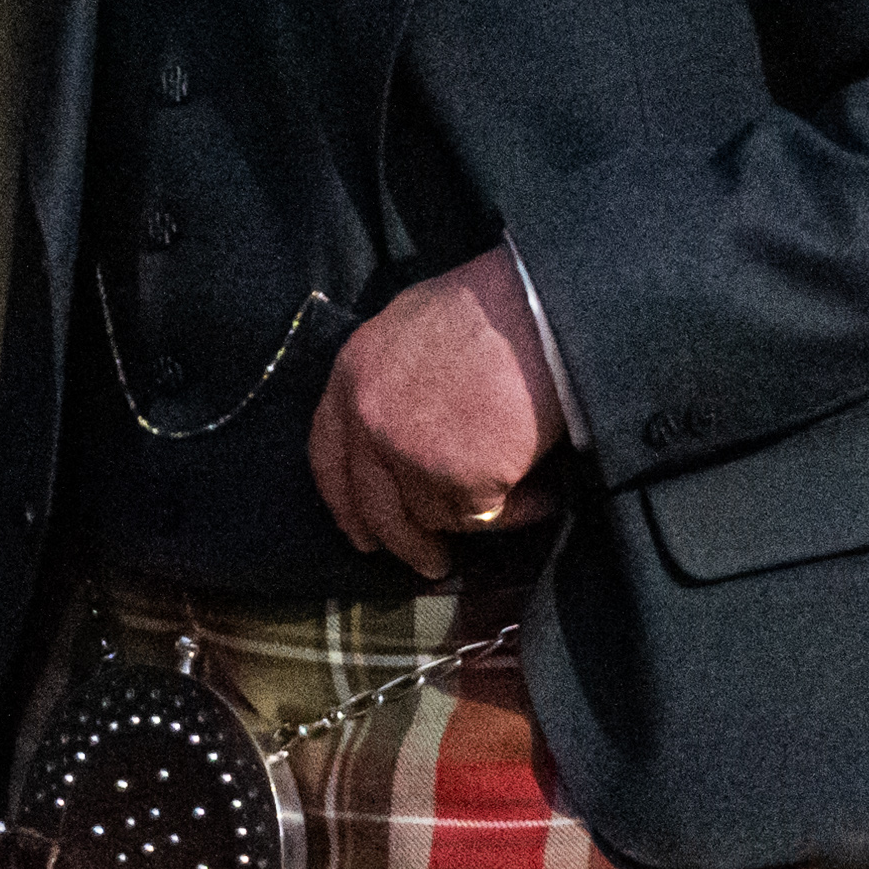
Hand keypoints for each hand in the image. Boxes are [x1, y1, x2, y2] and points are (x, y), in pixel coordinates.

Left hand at [307, 244, 567, 581]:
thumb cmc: (488, 307)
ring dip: (475, 514)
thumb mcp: (410, 327)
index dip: (345, 503)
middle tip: (430, 562)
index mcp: (351, 376)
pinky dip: (516, 511)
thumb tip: (397, 424)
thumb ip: (389, 380)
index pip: (328, 458)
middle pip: (375, 508)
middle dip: (403, 543)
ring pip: (434, 516)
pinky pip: (485, 518)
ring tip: (519, 493)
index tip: (361, 532)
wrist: (537, 309)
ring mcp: (410, 454)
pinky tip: (541, 491)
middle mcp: (369, 420)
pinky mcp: (459, 479)